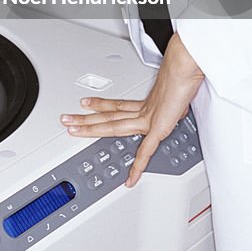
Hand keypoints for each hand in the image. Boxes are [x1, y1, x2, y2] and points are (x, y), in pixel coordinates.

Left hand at [60, 33, 204, 186]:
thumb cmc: (183, 76)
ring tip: (73, 130)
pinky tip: (130, 179)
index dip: (100, 105)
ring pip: (112, 126)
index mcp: (146, 104)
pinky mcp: (157, 129)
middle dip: (85, 118)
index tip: (86, 104)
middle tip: (66, 119)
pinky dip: (138, 167)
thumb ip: (172, 102)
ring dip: (91, 128)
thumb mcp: (177, 91)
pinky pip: (145, 152)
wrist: (185, 70)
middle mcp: (143, 111)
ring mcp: (147, 119)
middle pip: (108, 116)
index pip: (117, 106)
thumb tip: (176, 104)